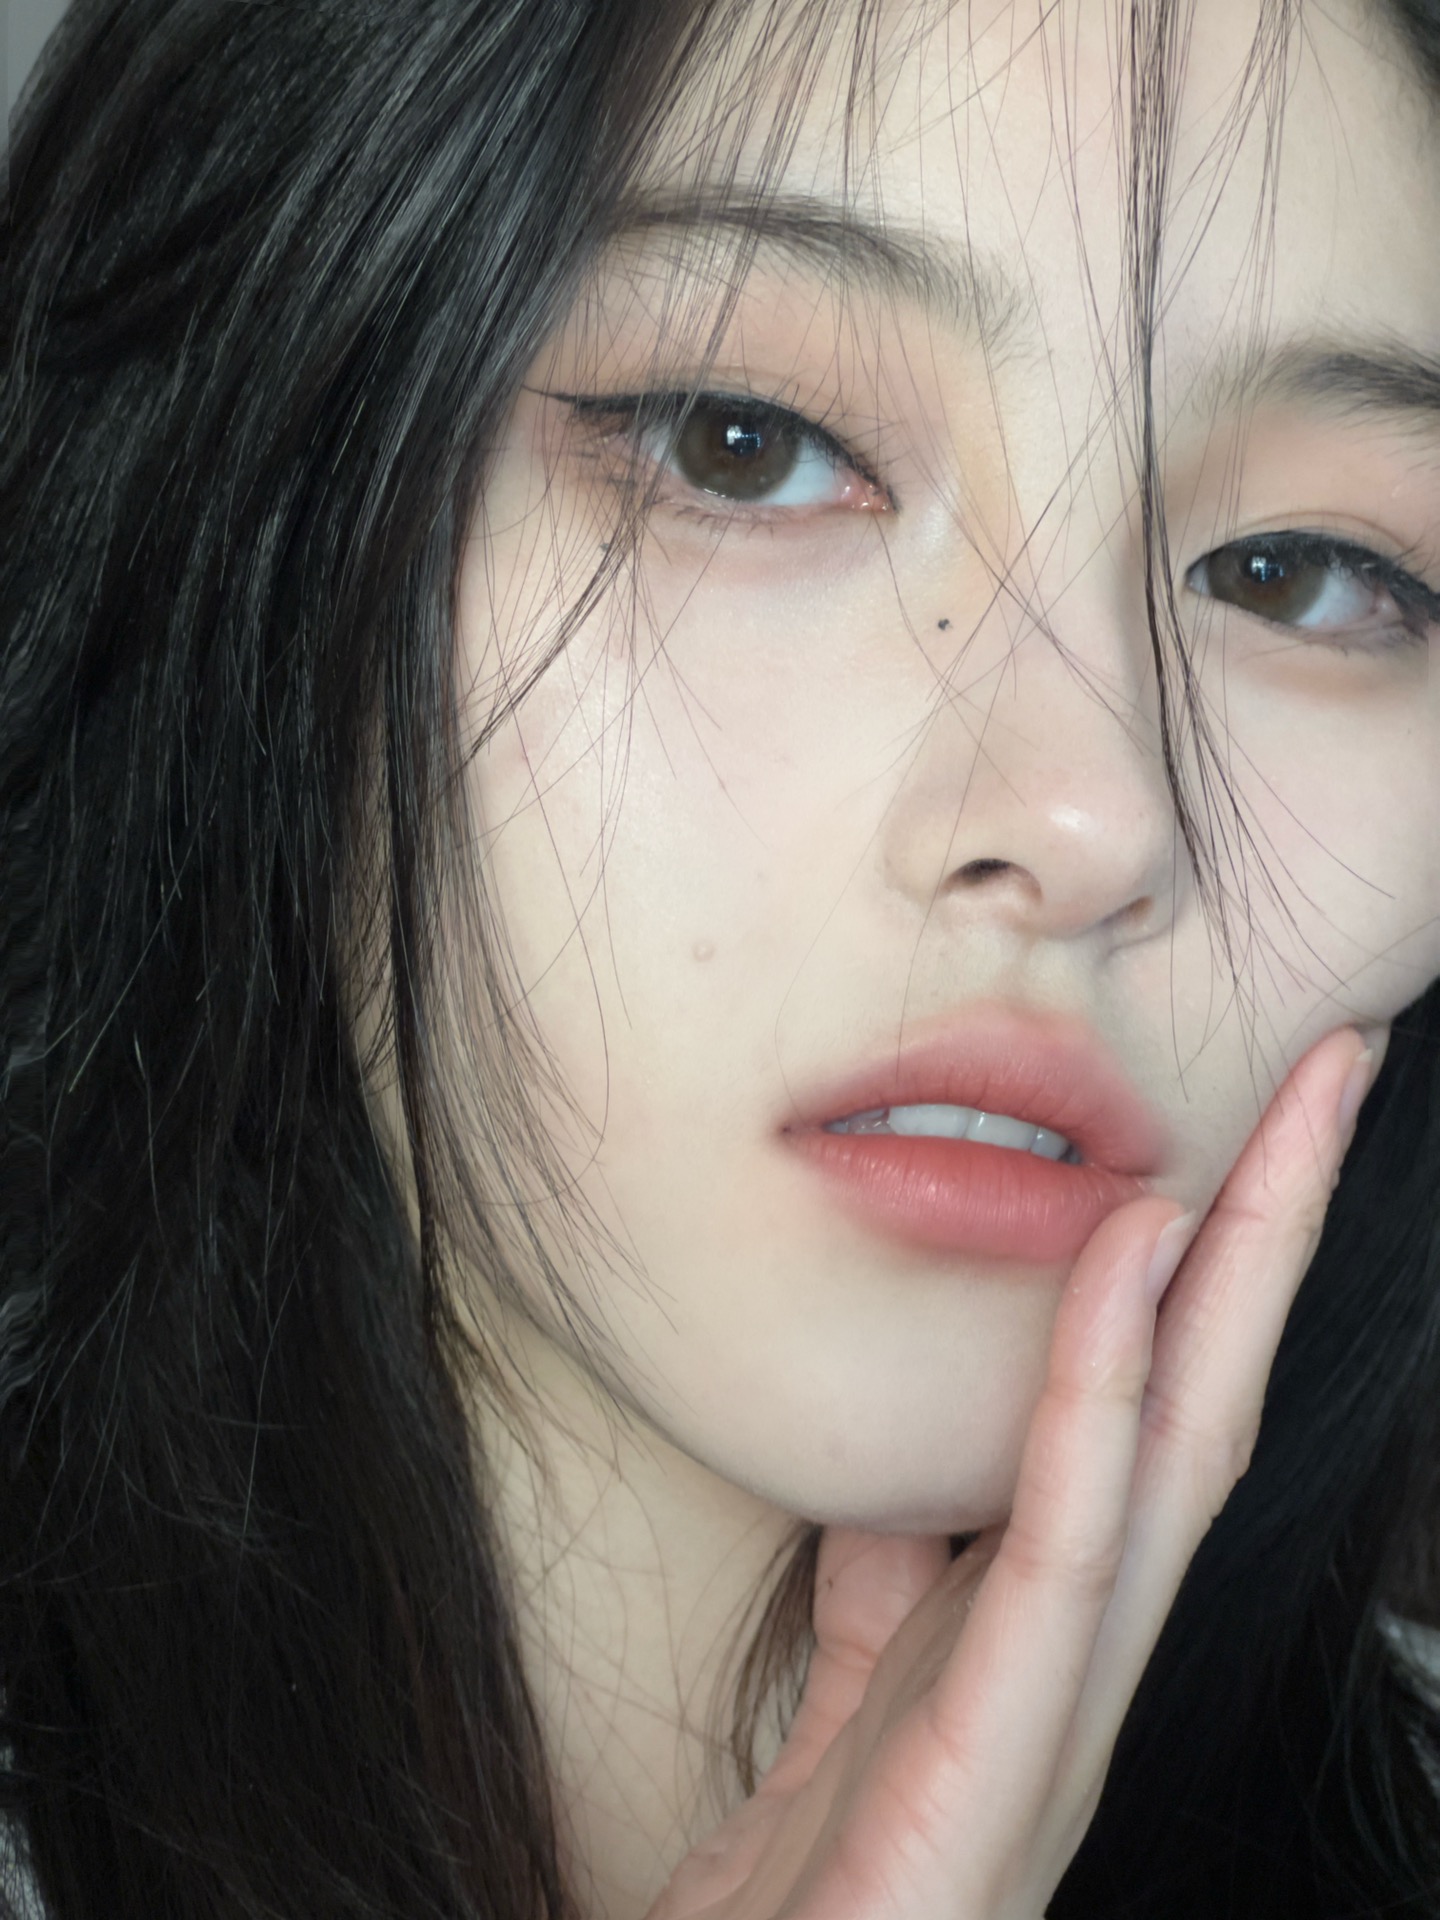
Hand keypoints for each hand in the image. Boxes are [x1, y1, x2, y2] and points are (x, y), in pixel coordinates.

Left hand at [647, 1027, 1371, 1919]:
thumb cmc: (816, 1872)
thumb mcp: (866, 1678)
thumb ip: (903, 1575)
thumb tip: (920, 1469)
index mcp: (1059, 1621)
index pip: (1163, 1413)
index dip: (1217, 1267)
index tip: (1247, 1121)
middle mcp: (1092, 1650)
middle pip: (1210, 1401)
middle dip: (1279, 1229)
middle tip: (1339, 1066)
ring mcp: (1067, 1702)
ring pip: (1181, 1447)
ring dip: (1241, 1271)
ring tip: (1291, 1115)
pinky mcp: (1002, 1746)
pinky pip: (1063, 1532)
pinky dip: (1104, 1384)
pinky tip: (1134, 1258)